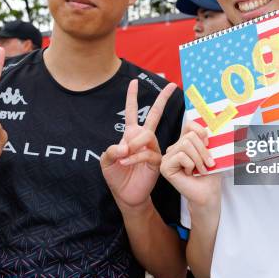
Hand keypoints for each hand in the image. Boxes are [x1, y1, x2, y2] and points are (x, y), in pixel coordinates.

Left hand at [101, 79, 176, 208]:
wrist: (126, 195)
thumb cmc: (116, 176)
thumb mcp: (106, 162)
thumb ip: (111, 150)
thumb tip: (125, 146)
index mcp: (130, 135)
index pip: (132, 112)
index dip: (132, 97)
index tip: (134, 82)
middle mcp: (144, 138)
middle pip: (155, 114)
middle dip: (163, 99)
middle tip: (172, 85)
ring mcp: (152, 148)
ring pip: (147, 135)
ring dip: (134, 143)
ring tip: (124, 155)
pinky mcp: (156, 161)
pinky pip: (147, 152)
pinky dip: (134, 156)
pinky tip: (125, 161)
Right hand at [160, 121, 220, 208]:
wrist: (208, 193)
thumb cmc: (210, 174)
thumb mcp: (212, 152)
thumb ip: (207, 139)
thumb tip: (211, 126)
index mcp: (184, 142)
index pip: (189, 125)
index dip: (201, 131)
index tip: (209, 144)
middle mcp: (174, 148)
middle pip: (189, 136)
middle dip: (203, 150)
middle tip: (209, 164)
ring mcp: (168, 157)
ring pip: (185, 145)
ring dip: (198, 159)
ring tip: (201, 170)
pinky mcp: (165, 166)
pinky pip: (181, 156)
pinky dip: (190, 165)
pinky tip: (189, 174)